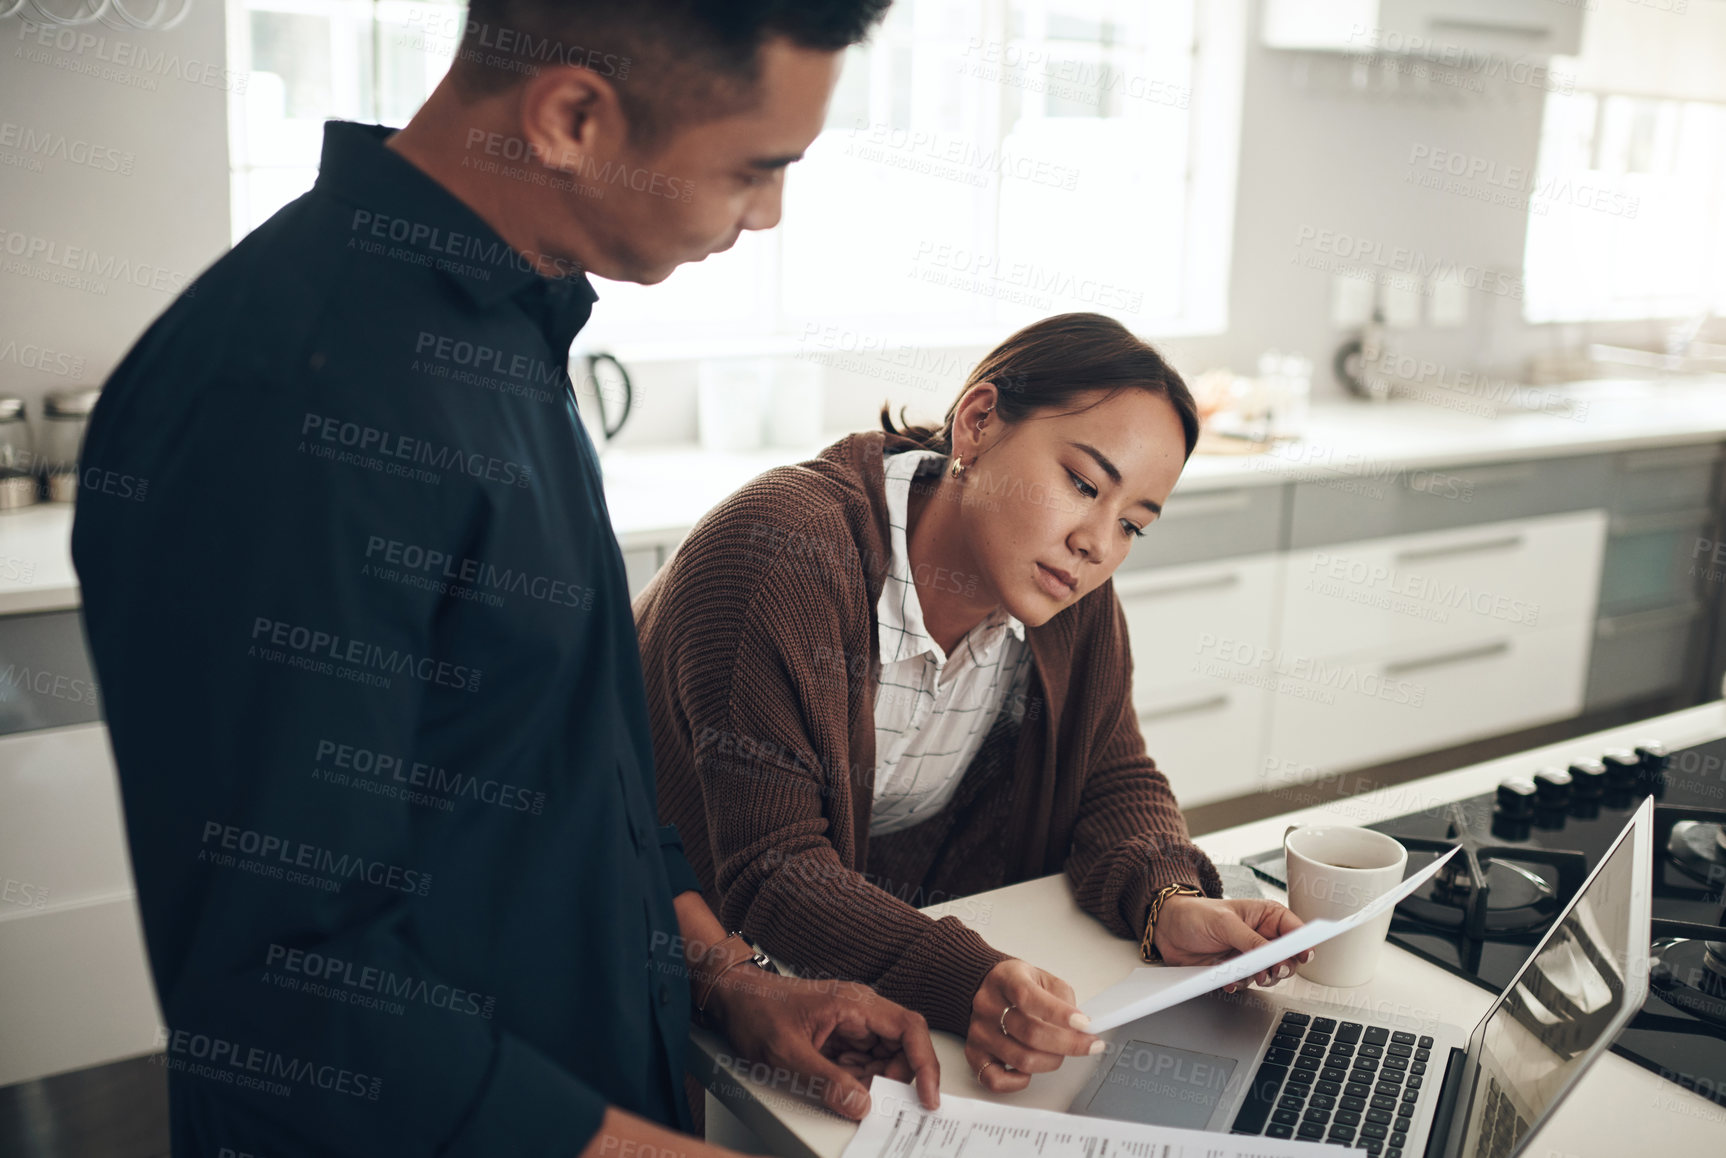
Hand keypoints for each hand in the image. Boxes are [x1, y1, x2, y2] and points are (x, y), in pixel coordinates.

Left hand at [708, 969, 939, 1118]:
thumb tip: (862, 1105)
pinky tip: (836, 1084)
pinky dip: (857, 1080)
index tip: (927, 1096)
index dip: (925, 1063)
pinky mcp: (841, 1036)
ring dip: (873, 1081)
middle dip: (895, 1078)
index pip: (909, 1028)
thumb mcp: (787, 1054)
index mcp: (855, 1003)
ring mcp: (851, 1023)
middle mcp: (859, 1010)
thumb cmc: (756, 1011)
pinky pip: (863, 1061)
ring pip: (884, 1057)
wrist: (732, 997)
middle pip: (902, 1046)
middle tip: (877, 1101)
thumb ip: (826, 1081)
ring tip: (845, 1091)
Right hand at [965, 959, 1102, 1092]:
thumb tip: (1081, 1028)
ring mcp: (979, 1032)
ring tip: (1059, 1053)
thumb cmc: (1017, 985)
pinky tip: (1028, 1070)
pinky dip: (1018, 1082)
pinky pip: (995, 1079)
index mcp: (1006, 979)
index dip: (1060, 1014)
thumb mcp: (1043, 979)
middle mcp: (988, 1005)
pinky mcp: (974, 1054)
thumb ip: (1063, 999)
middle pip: (1031, 1033)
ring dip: (1051, 1061)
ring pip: (1022, 1059)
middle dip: (1068, 1044)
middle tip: (1086, 1045)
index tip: (1084, 1024)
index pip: (1028, 997)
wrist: (986, 988)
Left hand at [1152, 896, 1311, 991]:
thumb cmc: (1196, 914)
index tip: (1304, 955)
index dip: (1303, 944)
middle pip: (1288, 959)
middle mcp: (1262, 936)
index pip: (1296, 931)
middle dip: (1282, 967)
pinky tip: (1229, 981)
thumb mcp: (1225, 923)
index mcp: (1267, 916)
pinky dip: (1240, 984)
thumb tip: (1272, 954)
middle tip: (1272, 971)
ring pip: (1270, 974)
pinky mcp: (1237, 970)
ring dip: (1262, 978)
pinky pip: (1248, 983)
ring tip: (1252, 976)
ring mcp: (1250, 955)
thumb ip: (1250, 939)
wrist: (1167, 929)